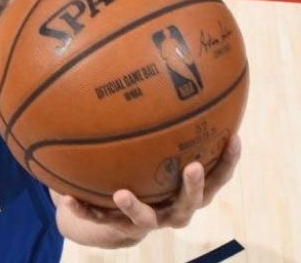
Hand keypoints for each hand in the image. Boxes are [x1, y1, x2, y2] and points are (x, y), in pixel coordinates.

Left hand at [54, 134, 240, 247]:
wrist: (117, 217)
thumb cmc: (146, 173)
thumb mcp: (159, 150)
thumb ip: (165, 123)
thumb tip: (163, 72)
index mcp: (188, 190)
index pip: (218, 176)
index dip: (228, 160)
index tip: (234, 137)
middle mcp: (173, 209)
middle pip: (190, 202)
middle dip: (192, 186)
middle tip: (192, 166)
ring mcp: (147, 222)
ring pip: (145, 220)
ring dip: (134, 207)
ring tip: (121, 193)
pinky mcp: (118, 227)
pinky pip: (99, 219)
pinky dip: (84, 209)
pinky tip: (66, 196)